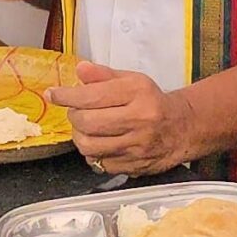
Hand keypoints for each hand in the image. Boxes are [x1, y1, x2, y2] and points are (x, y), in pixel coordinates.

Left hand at [52, 63, 198, 174]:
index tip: (53, 94)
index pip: (92, 96)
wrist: (183, 128)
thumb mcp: (133, 80)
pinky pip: (100, 162)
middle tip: (76, 112)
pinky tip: (100, 142)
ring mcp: (137, 145)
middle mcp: (139, 119)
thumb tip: (80, 70)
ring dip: (80, 136)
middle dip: (74, 117)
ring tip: (85, 128)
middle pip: (87, 123)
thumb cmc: (153, 102)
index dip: (66, 96)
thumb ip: (104, 75)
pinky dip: (93, 153)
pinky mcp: (134, 165)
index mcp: (137, 93)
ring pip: (90, 146)